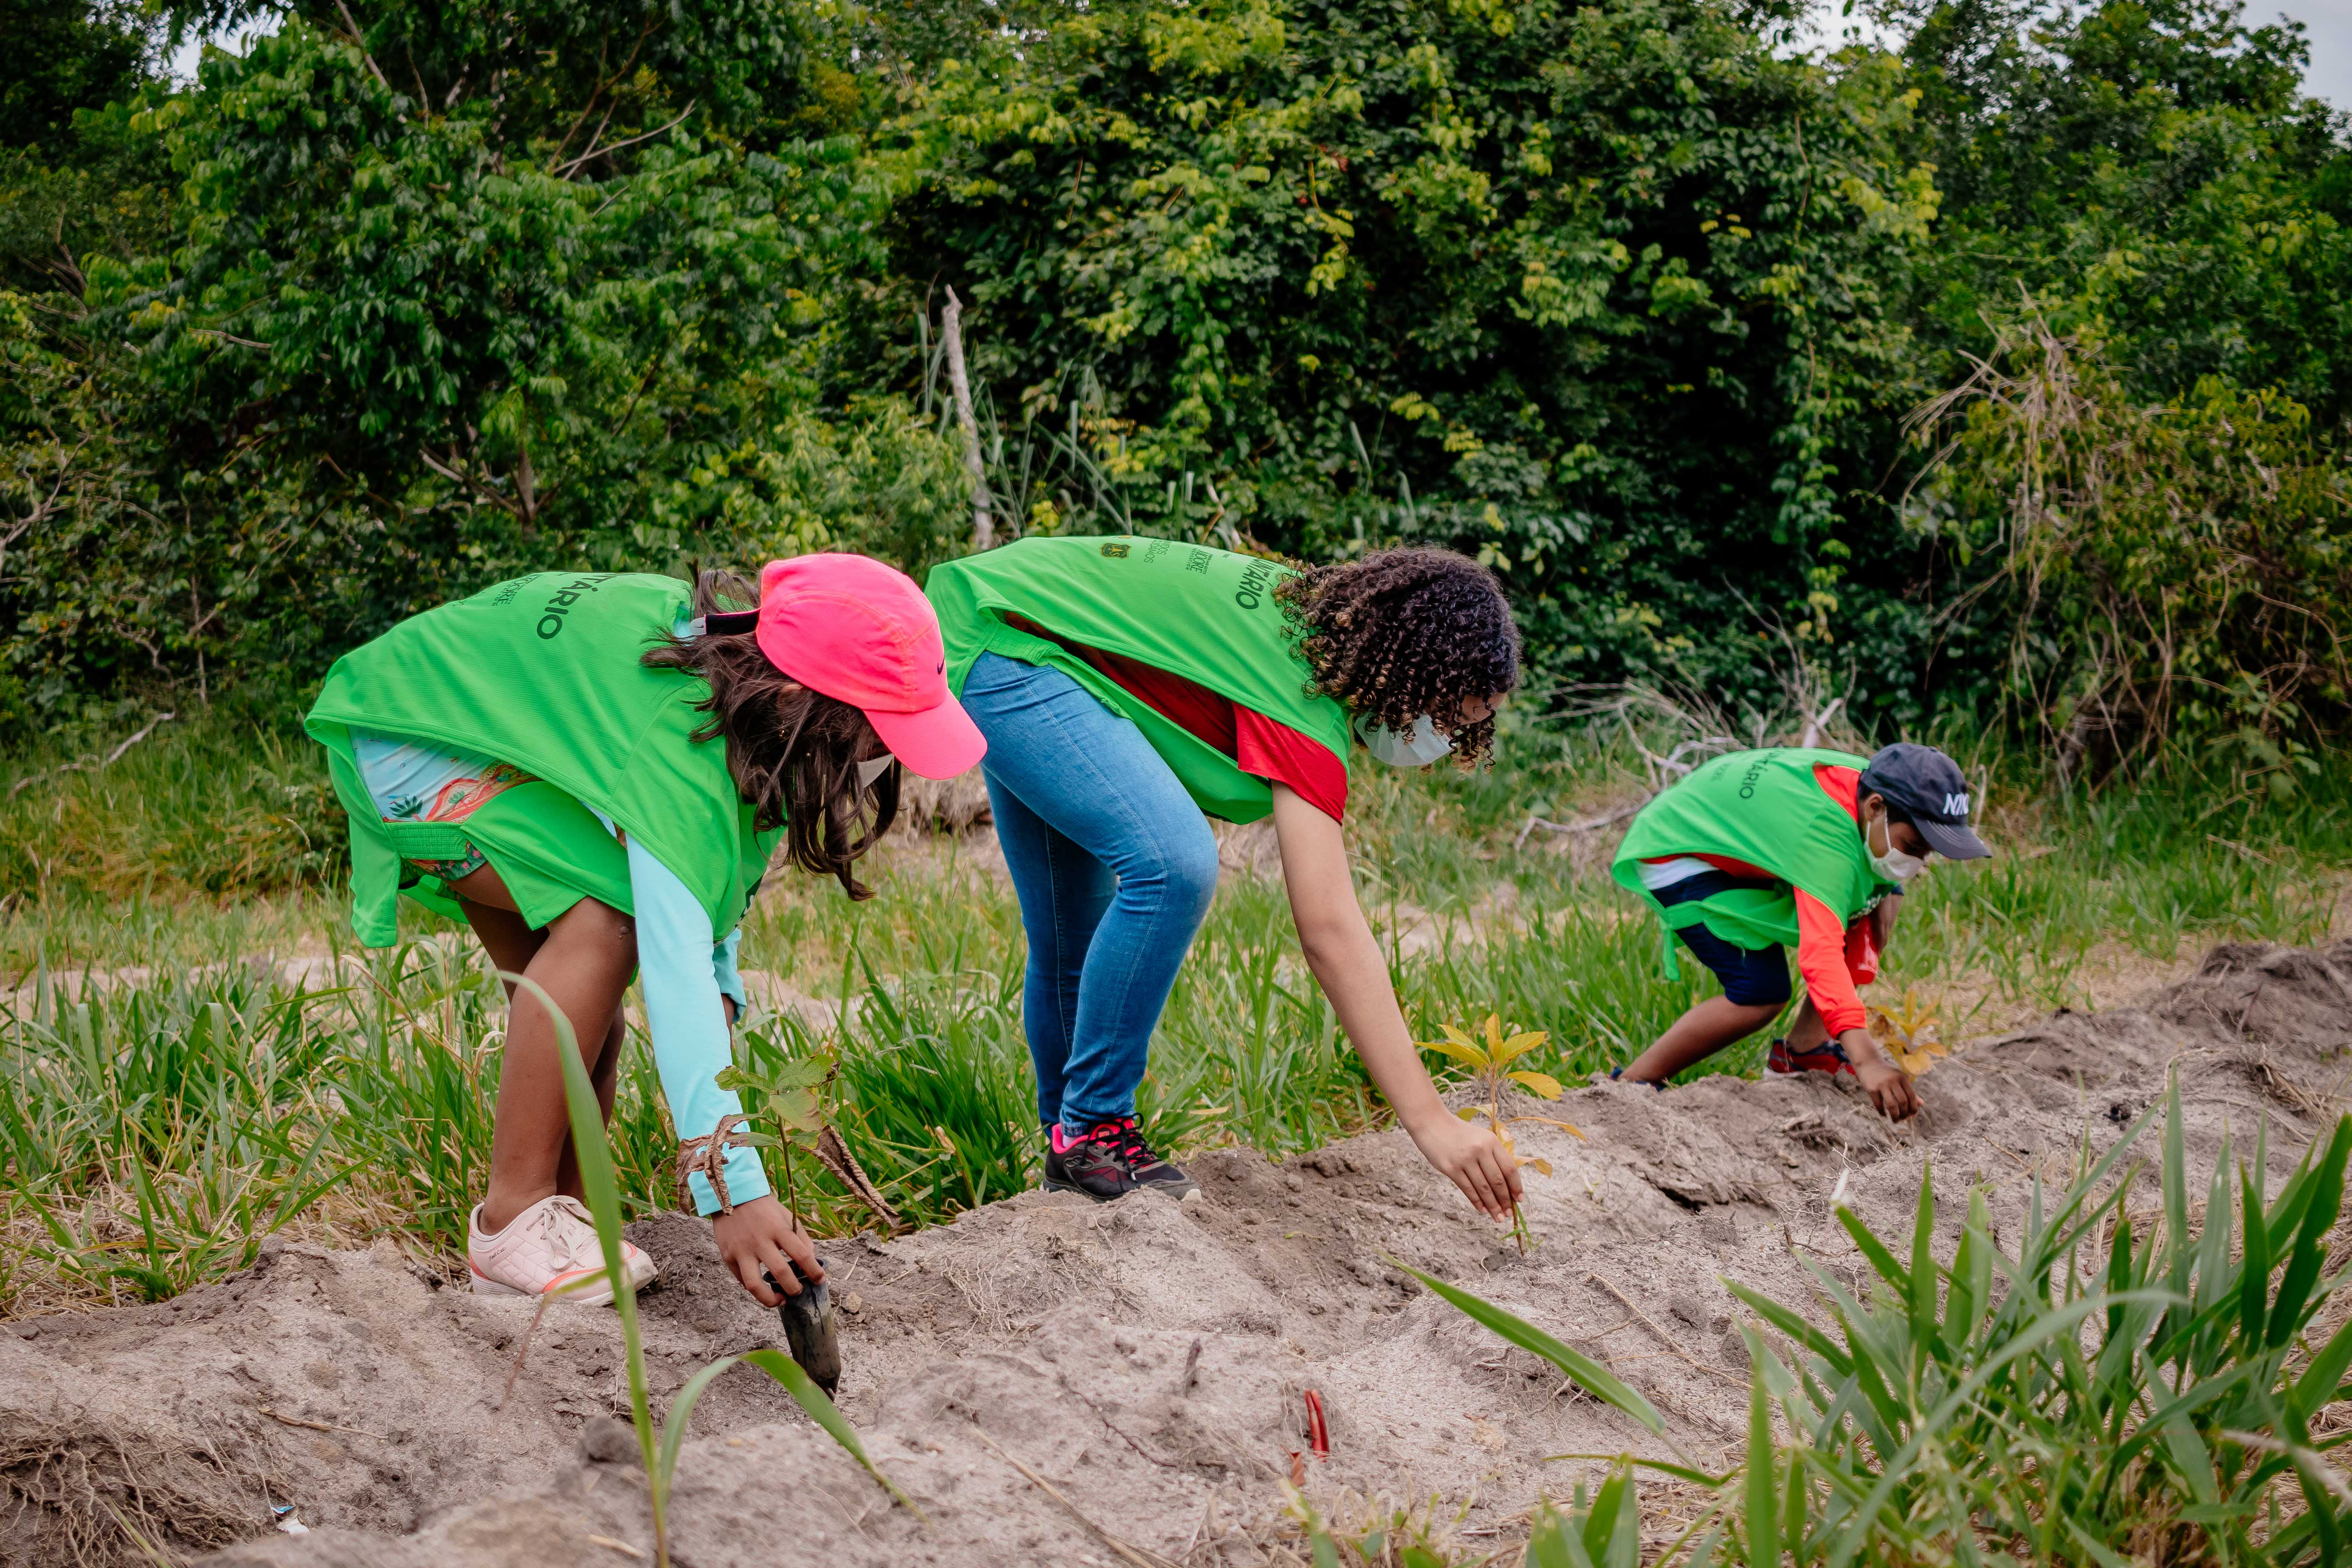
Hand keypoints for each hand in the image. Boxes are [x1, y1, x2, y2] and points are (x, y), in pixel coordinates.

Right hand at [711, 1194, 822, 1306]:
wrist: (732, 1195)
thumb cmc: (765, 1209)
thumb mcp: (786, 1216)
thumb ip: (801, 1237)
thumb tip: (811, 1261)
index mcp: (778, 1228)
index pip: (802, 1254)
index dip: (814, 1271)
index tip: (820, 1280)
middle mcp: (760, 1240)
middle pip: (781, 1272)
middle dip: (794, 1288)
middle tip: (798, 1291)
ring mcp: (741, 1250)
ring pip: (755, 1285)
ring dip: (770, 1299)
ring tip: (779, 1300)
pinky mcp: (727, 1257)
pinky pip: (742, 1280)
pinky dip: (754, 1288)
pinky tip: (763, 1286)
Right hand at [1406, 1114, 1523, 1220]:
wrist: (1432, 1123)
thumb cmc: (1459, 1132)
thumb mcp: (1481, 1136)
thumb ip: (1494, 1154)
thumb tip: (1506, 1183)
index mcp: (1491, 1141)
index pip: (1509, 1168)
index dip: (1516, 1186)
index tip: (1519, 1199)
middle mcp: (1480, 1150)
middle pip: (1497, 1181)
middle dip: (1505, 1200)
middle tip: (1508, 1213)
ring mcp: (1465, 1160)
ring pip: (1483, 1188)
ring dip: (1492, 1205)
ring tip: (1497, 1217)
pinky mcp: (1451, 1168)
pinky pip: (1467, 1189)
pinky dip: (1476, 1202)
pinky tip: (1482, 1210)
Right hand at [1846, 1037, 1920, 1120]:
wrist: (1867, 1062)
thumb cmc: (1886, 1073)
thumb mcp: (1899, 1078)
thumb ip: (1909, 1091)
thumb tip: (1921, 1104)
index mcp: (1902, 1077)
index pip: (1911, 1096)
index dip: (1914, 1108)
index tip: (1913, 1115)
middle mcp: (1893, 1080)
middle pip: (1903, 1102)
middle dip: (1904, 1114)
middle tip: (1903, 1119)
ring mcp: (1882, 1084)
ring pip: (1892, 1105)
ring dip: (1895, 1116)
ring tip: (1895, 1120)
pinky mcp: (1871, 1089)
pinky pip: (1878, 1105)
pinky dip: (1882, 1112)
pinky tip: (1884, 1114)